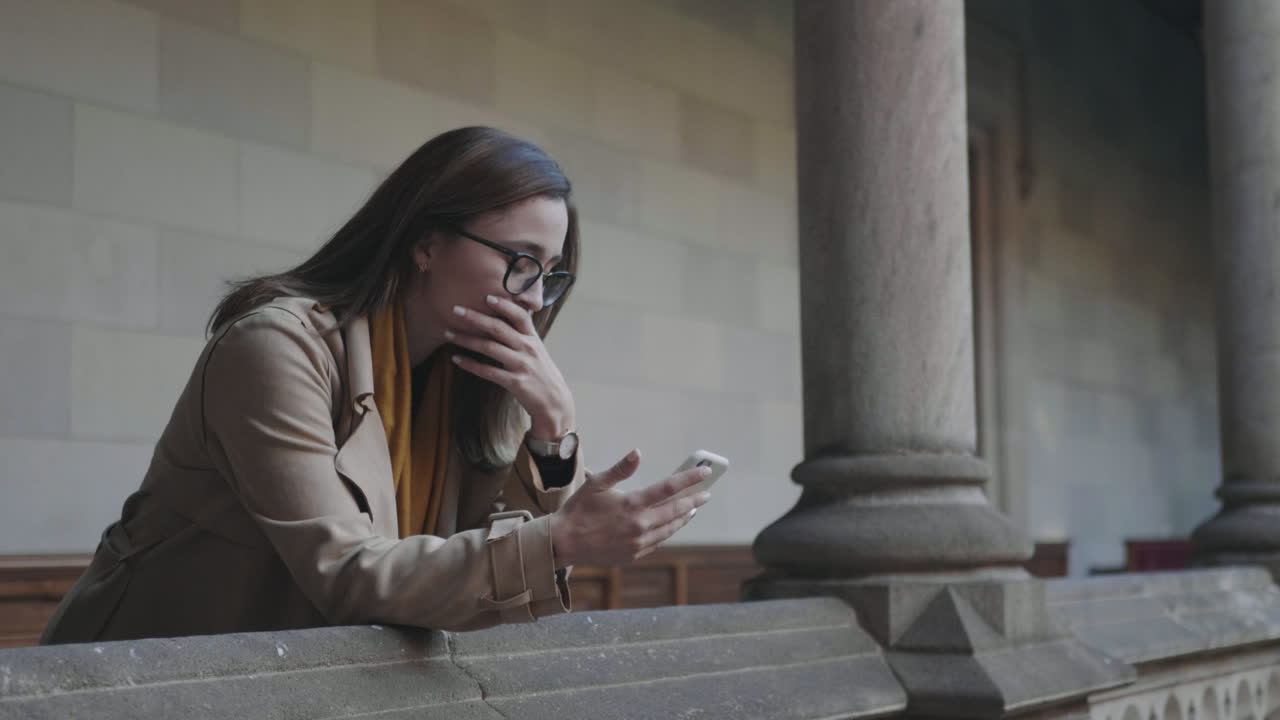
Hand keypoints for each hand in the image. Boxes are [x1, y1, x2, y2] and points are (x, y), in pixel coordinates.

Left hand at [445, 295, 574, 440]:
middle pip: (499, 328)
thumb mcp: (537, 350)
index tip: (487, 296)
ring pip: (490, 348)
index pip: (520, 316)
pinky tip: (456, 359)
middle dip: (475, 317)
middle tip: (455, 309)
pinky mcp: (515, 383)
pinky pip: (488, 372)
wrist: (555, 402)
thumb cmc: (542, 374)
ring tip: (448, 334)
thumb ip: (523, 334)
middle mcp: (527, 349)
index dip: (504, 305)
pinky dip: (470, 365)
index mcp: (532, 339)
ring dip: (467, 340)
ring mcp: (521, 366)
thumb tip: (509, 315)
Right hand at [548, 449, 711, 568]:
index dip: (689, 478)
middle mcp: (639, 525)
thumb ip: (620, 469)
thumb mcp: (596, 484)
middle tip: (706, 493)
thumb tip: (638, 453)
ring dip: (684, 517)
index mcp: (632, 504)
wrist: (563, 543)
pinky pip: (658, 541)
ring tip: (693, 509)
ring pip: (670, 528)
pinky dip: (668, 531)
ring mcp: (638, 542)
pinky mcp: (634, 554)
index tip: (705, 473)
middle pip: (676, 510)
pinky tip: (671, 525)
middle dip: (694, 500)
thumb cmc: (578, 510)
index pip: (669, 488)